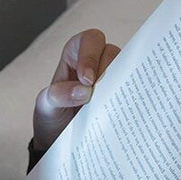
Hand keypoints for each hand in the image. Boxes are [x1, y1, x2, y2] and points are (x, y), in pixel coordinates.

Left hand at [33, 29, 119, 151]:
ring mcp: (111, 78)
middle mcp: (96, 62)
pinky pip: (134, 90)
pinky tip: (125, 112)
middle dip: (107, 71)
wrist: (59, 139)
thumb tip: (84, 91)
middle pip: (112, 52)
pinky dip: (131, 98)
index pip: (88, 40)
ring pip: (127, 69)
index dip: (90, 55)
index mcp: (74, 56)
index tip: (86, 80)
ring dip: (121, 85)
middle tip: (100, 93)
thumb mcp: (46, 105)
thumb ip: (58, 95)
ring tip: (112, 105)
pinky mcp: (122, 95)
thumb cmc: (52, 114)